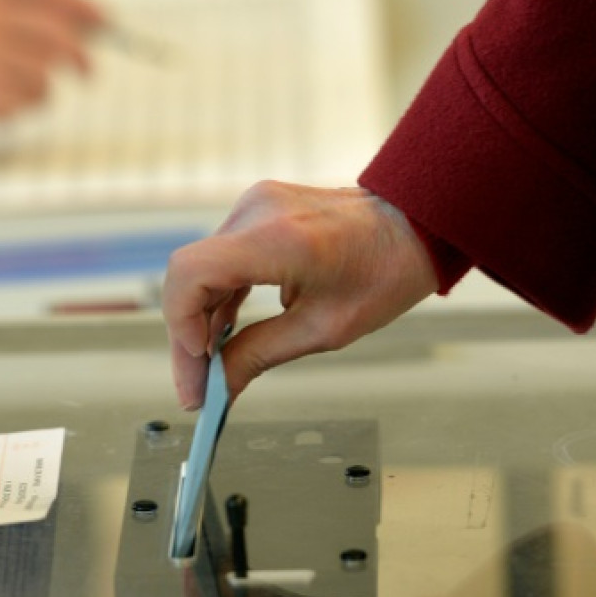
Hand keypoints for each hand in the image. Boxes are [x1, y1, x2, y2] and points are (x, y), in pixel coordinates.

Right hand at [0, 0, 104, 154]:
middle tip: (89, 70)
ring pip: (46, 73)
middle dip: (81, 54)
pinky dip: (21, 108)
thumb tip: (66, 21)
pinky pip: (28, 101)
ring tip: (7, 93)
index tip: (104, 19)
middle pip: (56, 32)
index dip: (81, 3)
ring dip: (39, 89)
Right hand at [162, 182, 437, 408]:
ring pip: (200, 270)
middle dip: (187, 338)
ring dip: (199, 320)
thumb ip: (260, 355)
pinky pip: (220, 258)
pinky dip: (218, 298)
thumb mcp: (326, 328)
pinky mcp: (257, 212)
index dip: (181, 325)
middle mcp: (257, 213)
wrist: (414, 223)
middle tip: (196, 389)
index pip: (191, 274)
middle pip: (189, 278)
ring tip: (210, 371)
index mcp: (277, 240)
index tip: (196, 368)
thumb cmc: (386, 269)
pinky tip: (223, 334)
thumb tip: (218, 387)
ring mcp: (254, 207)